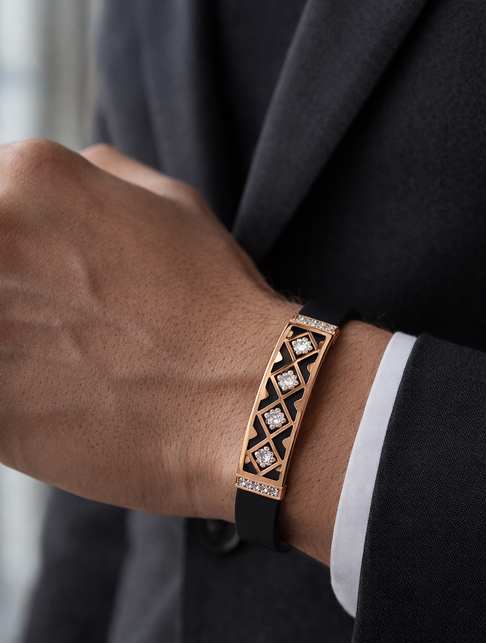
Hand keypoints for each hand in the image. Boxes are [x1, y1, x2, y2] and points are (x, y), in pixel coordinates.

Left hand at [0, 140, 389, 561]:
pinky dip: (12, 390)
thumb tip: (66, 177)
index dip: (17, 242)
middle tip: (56, 323)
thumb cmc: (216, 305)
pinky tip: (52, 397)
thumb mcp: (170, 203)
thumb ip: (98, 176)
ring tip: (59, 360)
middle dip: (13, 291)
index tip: (45, 275)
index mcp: (28, 178)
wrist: (242, 403)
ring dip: (13, 338)